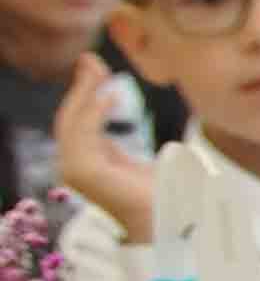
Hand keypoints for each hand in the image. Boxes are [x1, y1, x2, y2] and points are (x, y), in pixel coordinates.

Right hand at [53, 56, 155, 242]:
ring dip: (86, 93)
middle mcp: (73, 166)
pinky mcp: (83, 172)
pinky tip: (110, 97)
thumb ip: (113, 145)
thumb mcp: (133, 162)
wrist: (169, 222)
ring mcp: (74, 171)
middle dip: (80, 86)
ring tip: (101, 71)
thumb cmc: (157, 196)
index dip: (82, 92)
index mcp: (83, 163)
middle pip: (70, 117)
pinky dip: (94, 113)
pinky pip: (84, 134)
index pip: (75, 121)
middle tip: (90, 58)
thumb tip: (106, 117)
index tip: (92, 66)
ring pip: (73, 122)